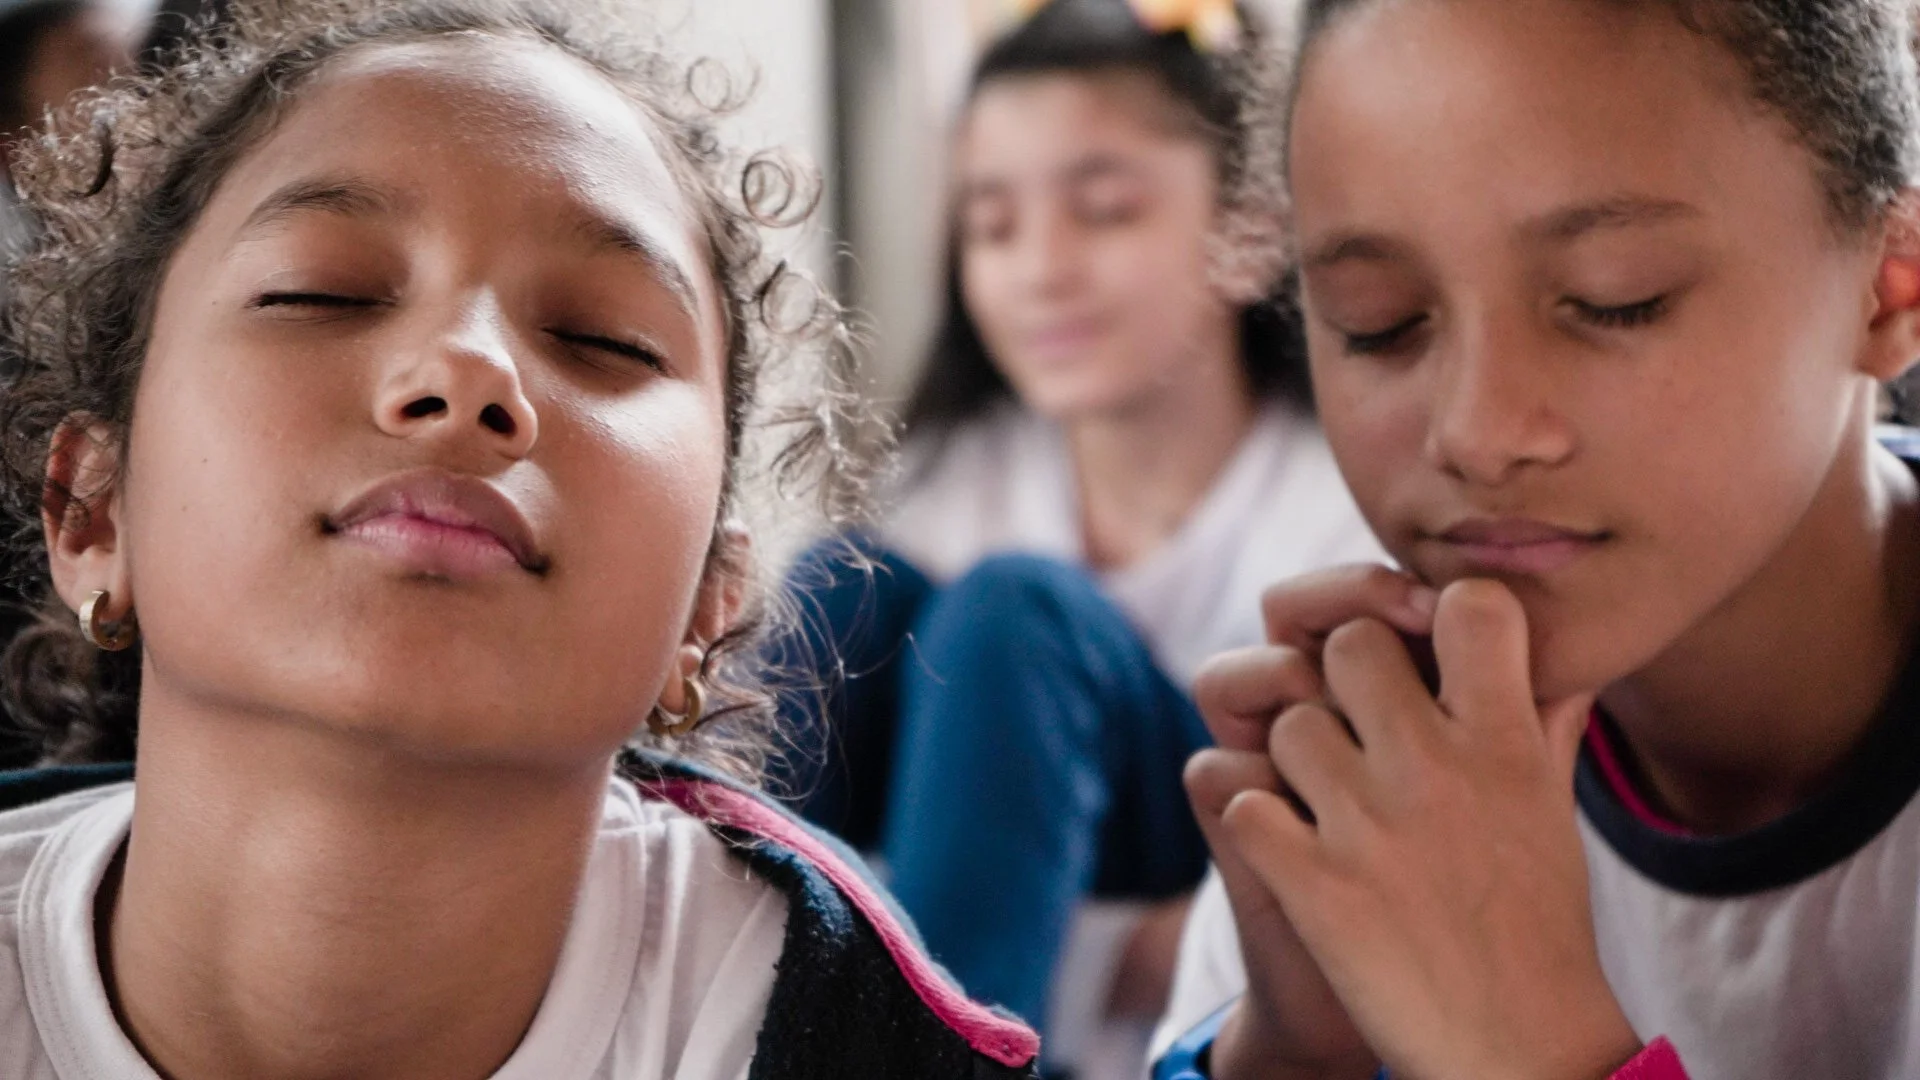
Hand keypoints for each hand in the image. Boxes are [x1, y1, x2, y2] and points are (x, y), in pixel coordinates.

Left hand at [1218, 579, 1638, 1079]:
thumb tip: (1553, 655)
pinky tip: (1289, 849)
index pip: (1467, 604)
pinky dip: (1257, 822)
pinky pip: (1242, 797)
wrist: (1515, 1048)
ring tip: (1327, 802)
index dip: (1436, 607)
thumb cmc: (1535, 923)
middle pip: (1349, 642)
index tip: (1425, 637)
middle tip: (1354, 722)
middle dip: (1338, 674)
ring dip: (1292, 757)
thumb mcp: (1551, 813)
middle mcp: (1438, 767)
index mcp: (1506, 741)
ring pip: (1284, 720)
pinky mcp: (1312, 884)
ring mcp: (1369, 824)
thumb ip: (1541, 723)